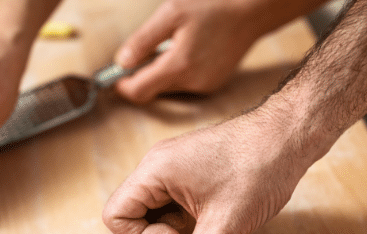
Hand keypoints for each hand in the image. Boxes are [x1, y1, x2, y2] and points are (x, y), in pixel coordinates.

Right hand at [103, 104, 332, 233]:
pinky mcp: (188, 169)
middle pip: (130, 212)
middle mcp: (157, 164)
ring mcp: (172, 164)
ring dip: (172, 226)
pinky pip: (169, 200)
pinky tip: (212, 215)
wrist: (288, 136)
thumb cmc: (258, 169)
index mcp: (155, 171)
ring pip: (151, 208)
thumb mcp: (225, 226)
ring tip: (206, 223)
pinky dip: (184, 216)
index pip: (115, 215)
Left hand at [113, 0, 268, 102]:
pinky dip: (178, 71)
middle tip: (140, 51)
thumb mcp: (171, 13)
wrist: (252, 10)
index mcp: (179, 66)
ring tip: (170, 44)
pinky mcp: (213, 83)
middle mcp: (193, 83)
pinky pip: (186, 83)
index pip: (140, 91)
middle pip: (154, 90)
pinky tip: (187, 49)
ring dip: (161, 72)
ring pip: (169, 87)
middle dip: (142, 75)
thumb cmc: (214, 4)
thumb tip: (121, 62)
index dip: (123, 85)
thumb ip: (143, 41)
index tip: (114, 75)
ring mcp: (205, 86)